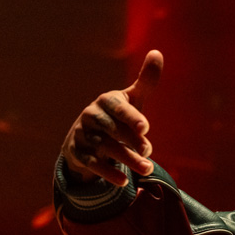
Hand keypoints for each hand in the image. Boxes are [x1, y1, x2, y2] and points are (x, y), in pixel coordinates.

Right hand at [61, 50, 162, 186]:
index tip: (145, 127)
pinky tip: (124, 182)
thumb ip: (146, 81)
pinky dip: (108, 173)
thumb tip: (157, 53)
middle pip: (113, 130)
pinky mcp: (77, 154)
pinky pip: (92, 164)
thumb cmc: (117, 116)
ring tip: (147, 169)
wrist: (86, 138)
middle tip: (150, 152)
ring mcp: (82, 135)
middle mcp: (91, 116)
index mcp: (106, 100)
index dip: (131, 117)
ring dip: (126, 159)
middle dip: (132, 141)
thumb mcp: (131, 100)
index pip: (118, 107)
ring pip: (104, 148)